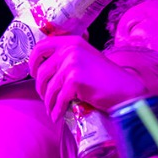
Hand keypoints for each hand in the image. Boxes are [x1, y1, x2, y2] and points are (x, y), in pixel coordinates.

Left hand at [28, 35, 143, 122]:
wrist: (125, 89)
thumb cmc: (106, 77)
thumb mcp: (85, 58)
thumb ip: (68, 57)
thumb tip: (43, 69)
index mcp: (72, 41)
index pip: (41, 47)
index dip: (33, 61)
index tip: (33, 73)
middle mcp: (70, 49)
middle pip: (41, 71)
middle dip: (40, 88)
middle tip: (45, 97)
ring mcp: (72, 64)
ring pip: (49, 88)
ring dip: (48, 102)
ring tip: (52, 109)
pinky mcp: (74, 80)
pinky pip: (58, 99)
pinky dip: (56, 110)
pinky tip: (57, 116)